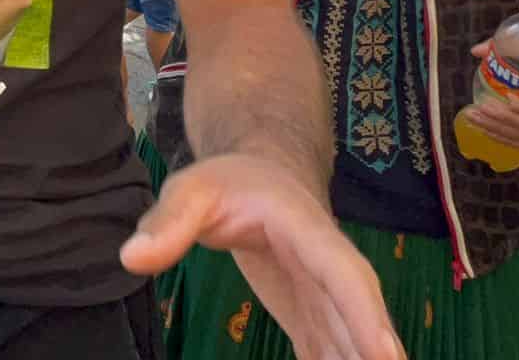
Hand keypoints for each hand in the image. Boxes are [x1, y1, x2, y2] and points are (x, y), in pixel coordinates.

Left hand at [122, 154, 402, 359]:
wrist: (261, 176)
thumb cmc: (230, 181)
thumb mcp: (193, 189)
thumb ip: (168, 221)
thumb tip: (131, 257)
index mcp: (309, 233)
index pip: (344, 275)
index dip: (366, 316)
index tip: (387, 355)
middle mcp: (328, 269)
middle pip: (359, 319)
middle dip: (374, 354)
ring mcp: (324, 296)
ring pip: (350, 341)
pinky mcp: (311, 316)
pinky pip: (328, 350)